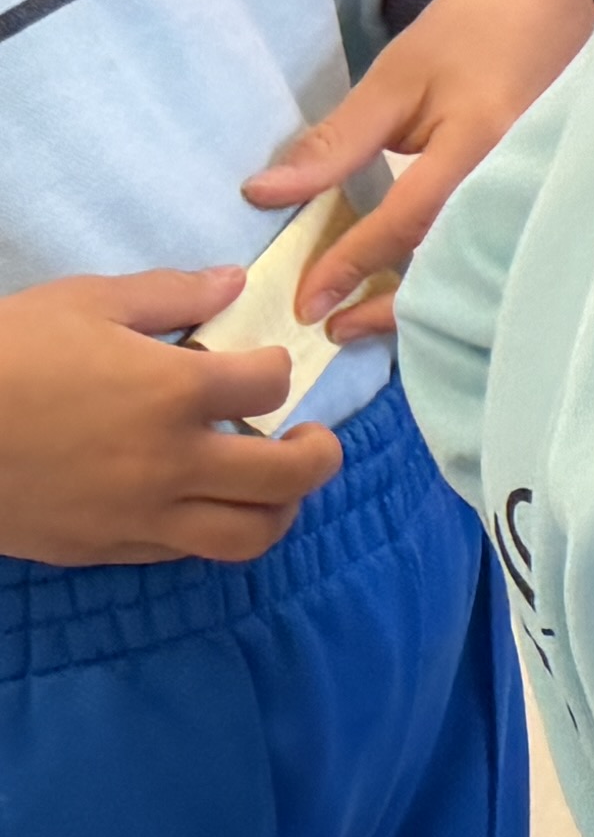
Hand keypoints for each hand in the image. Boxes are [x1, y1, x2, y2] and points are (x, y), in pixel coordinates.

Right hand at [0, 271, 342, 566]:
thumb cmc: (0, 354)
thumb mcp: (82, 303)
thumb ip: (168, 295)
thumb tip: (232, 283)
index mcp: (174, 392)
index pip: (271, 385)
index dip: (276, 370)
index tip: (260, 366)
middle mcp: (172, 463)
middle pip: (290, 476)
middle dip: (319, 456)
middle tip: (312, 440)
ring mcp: (140, 516)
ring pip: (250, 535)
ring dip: (279, 510)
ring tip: (272, 486)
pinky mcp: (104, 549)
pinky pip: (185, 553)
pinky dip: (211, 531)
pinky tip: (200, 505)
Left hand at [255, 0, 593, 345]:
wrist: (549, 4)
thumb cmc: (466, 35)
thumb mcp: (394, 78)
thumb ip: (336, 141)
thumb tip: (263, 195)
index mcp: (480, 143)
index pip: (408, 222)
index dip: (353, 264)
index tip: (306, 302)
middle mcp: (517, 180)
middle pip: (453, 265)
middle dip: (392, 307)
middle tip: (333, 331)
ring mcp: (536, 194)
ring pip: (475, 267)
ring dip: (421, 301)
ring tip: (365, 322)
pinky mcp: (540, 200)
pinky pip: (492, 250)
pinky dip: (451, 278)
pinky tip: (418, 293)